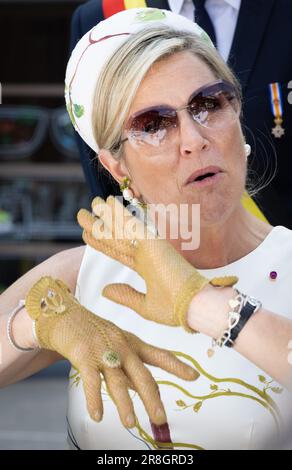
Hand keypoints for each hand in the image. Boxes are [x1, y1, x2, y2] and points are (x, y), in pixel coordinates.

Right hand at [25, 276, 198, 427]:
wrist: (64, 315)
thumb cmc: (93, 332)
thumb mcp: (117, 346)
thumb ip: (130, 369)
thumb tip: (144, 391)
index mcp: (132, 343)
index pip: (159, 355)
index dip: (177, 366)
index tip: (194, 376)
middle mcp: (122, 346)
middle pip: (141, 375)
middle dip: (152, 398)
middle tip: (161, 418)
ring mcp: (103, 349)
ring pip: (117, 380)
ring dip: (124, 403)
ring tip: (130, 423)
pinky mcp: (84, 354)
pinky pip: (90, 380)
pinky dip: (94, 398)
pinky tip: (97, 415)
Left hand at [77, 196, 237, 332]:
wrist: (196, 308)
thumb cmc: (176, 309)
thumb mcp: (144, 306)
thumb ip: (125, 295)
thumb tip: (104, 290)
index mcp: (145, 267)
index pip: (117, 251)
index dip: (101, 242)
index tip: (86, 233)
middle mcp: (146, 254)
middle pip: (116, 237)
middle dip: (98, 226)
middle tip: (81, 214)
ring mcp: (150, 247)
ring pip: (122, 229)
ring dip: (106, 216)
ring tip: (91, 203)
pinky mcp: (154, 244)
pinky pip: (132, 226)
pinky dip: (119, 214)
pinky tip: (107, 204)